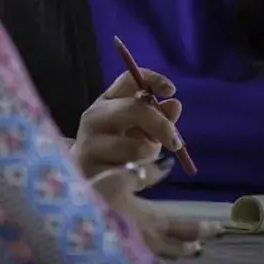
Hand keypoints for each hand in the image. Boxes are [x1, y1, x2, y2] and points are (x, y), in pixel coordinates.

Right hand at [70, 68, 184, 180]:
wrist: (86, 184)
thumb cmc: (117, 153)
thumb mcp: (141, 133)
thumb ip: (159, 118)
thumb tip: (174, 104)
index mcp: (106, 102)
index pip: (128, 80)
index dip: (152, 80)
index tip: (171, 91)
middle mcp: (93, 117)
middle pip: (134, 109)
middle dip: (161, 125)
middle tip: (176, 143)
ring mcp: (89, 144)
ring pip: (137, 147)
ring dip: (149, 156)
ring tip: (141, 163)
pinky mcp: (91, 171)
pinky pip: (133, 174)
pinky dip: (142, 177)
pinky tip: (132, 178)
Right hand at [88, 156, 221, 258]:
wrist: (65, 227)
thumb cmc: (93, 199)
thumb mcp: (117, 178)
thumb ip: (143, 174)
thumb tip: (166, 165)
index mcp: (149, 221)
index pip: (183, 227)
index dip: (201, 228)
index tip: (217, 228)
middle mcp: (146, 241)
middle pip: (175, 247)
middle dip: (190, 245)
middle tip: (201, 245)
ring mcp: (132, 253)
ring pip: (160, 256)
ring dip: (175, 253)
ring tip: (184, 251)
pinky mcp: (118, 259)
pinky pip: (145, 262)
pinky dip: (155, 259)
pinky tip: (152, 258)